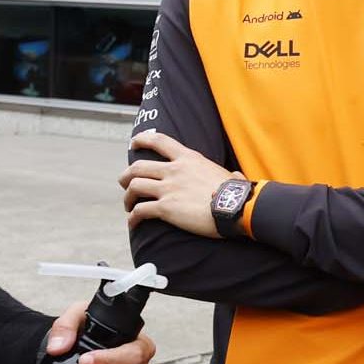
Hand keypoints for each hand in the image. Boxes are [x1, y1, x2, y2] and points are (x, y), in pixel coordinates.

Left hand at [119, 130, 235, 237]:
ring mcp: (168, 188)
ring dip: (127, 197)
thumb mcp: (228, 174)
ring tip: (129, 206)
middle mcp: (174, 170)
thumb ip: (228, 173)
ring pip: (134, 187)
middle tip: (125, 183)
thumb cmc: (236, 193)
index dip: (142, 140)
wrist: (235, 207)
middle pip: (138, 167)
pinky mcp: (166, 208)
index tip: (134, 143)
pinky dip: (133, 217)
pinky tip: (134, 223)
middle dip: (127, 175)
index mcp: (188, 158)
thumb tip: (237, 177)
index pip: (159, 141)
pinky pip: (140, 211)